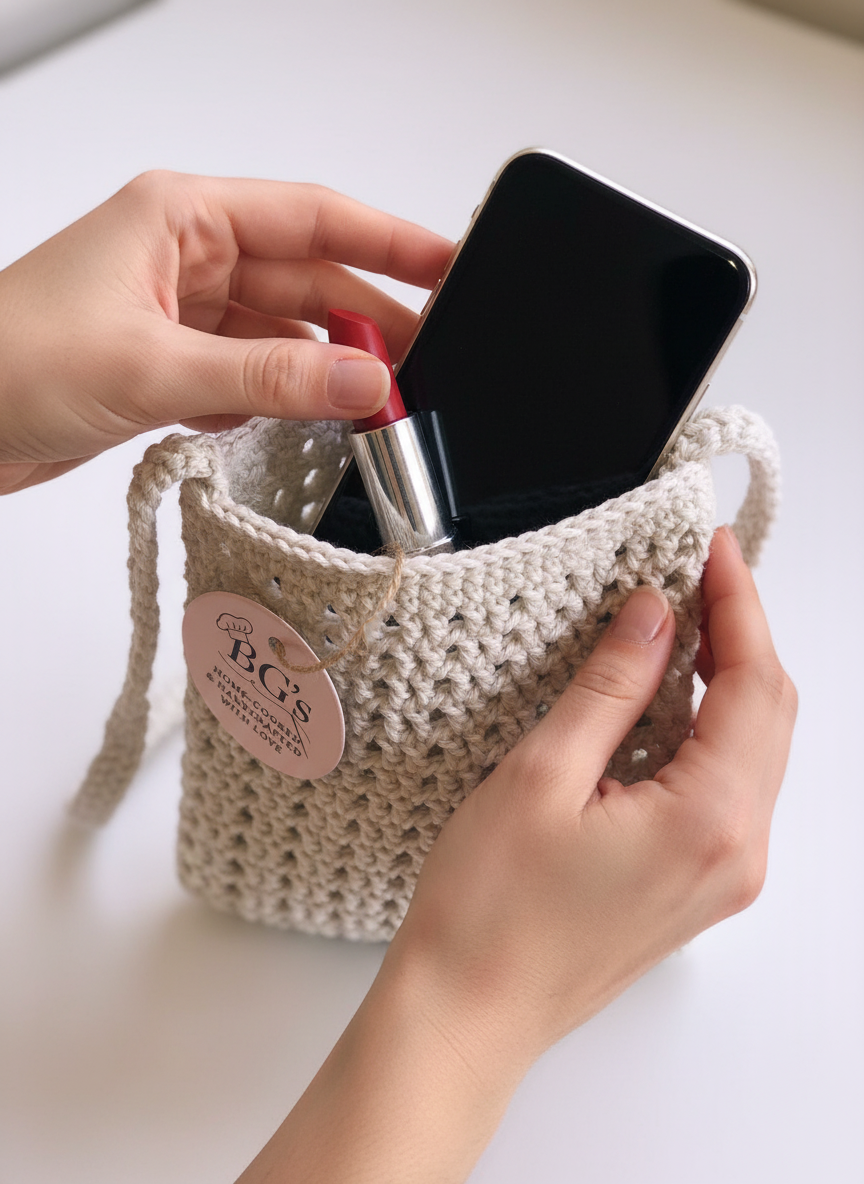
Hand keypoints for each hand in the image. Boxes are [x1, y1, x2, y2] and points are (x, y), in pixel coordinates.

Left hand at [0, 171, 452, 492]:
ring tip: (371, 409)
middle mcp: (186, 258)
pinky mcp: (168, 366)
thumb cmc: (9, 359)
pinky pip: (248, 378)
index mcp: (184, 218)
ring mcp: (179, 315)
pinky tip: (290, 426)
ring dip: (319, 375)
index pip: (313, 218)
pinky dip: (273, 403)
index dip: (389, 241)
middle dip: (365, 324)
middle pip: (306, 282)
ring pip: (280, 338)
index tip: (451, 267)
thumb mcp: (154, 368)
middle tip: (423, 366)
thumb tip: (366, 384)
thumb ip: (269, 380)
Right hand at [392, 525, 796, 1059]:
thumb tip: (655, 613)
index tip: (714, 548)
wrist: (470, 1012)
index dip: (739, 603)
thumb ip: (611, 686)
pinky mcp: (697, 883)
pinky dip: (708, 728)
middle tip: (697, 571)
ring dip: (726, 678)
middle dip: (740, 633)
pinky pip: (726, 786)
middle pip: (769, 714)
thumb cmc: (489, 911)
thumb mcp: (543, 773)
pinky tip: (666, 698)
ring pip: (752, 749)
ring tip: (680, 620)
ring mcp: (724, 875)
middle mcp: (737, 852)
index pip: (754, 684)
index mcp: (711, 821)